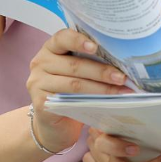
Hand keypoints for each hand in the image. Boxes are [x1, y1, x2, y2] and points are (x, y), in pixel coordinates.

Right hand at [26, 29, 129, 153]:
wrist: (55, 123)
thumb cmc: (71, 91)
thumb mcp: (78, 71)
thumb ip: (90, 60)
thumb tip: (123, 59)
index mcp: (51, 48)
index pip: (62, 38)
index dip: (79, 41)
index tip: (96, 47)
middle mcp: (40, 63)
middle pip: (74, 65)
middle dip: (102, 71)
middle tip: (122, 77)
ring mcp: (37, 83)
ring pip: (75, 84)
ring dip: (101, 88)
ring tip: (121, 91)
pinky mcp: (40, 103)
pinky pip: (69, 101)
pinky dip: (91, 101)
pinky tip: (107, 103)